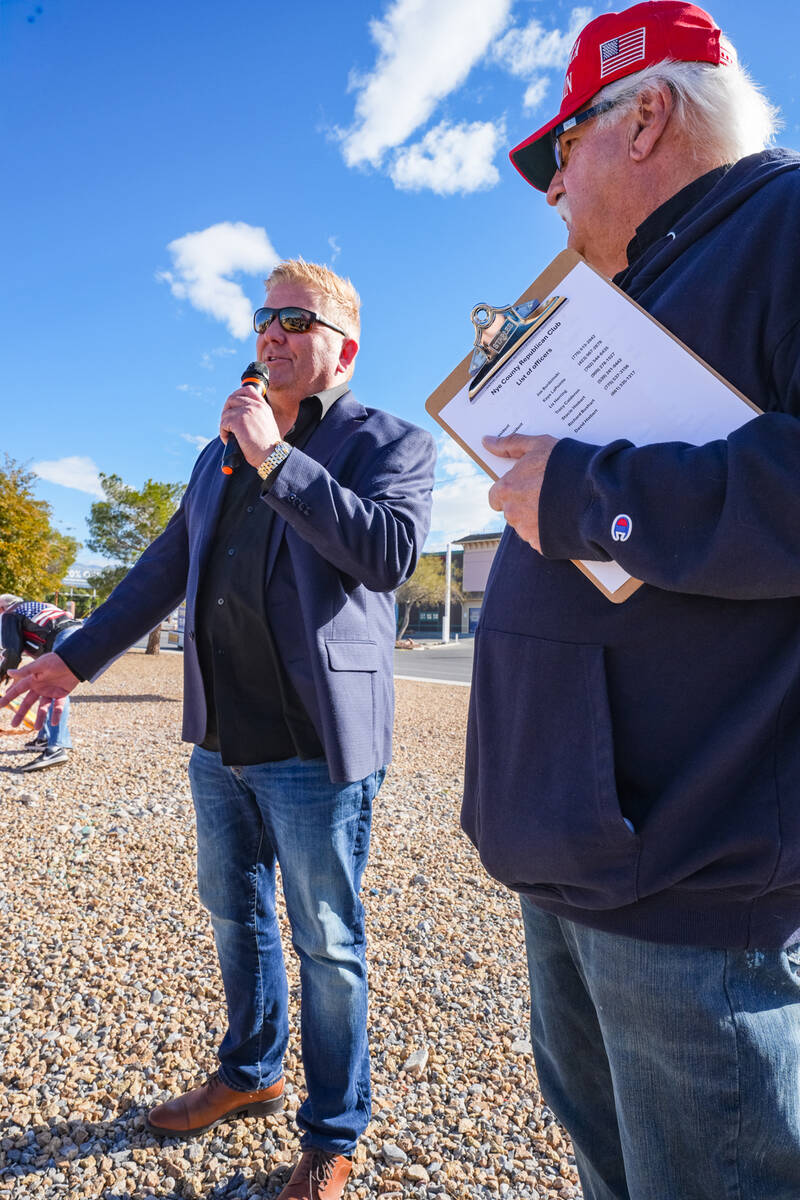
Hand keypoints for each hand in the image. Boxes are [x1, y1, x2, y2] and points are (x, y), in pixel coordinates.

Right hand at [0, 653, 79, 730]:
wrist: (75, 660)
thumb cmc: (57, 660)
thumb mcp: (40, 664)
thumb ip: (25, 671)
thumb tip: (8, 672)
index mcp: (32, 679)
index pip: (17, 690)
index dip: (8, 697)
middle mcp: (40, 687)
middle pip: (28, 702)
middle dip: (20, 713)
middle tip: (13, 724)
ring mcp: (50, 691)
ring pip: (43, 707)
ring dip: (40, 717)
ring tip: (37, 728)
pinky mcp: (61, 694)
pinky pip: (58, 706)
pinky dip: (56, 714)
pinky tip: (54, 723)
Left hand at [220, 386, 282, 467]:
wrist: (272, 455)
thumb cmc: (268, 446)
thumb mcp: (265, 424)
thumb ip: (255, 415)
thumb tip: (238, 415)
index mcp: (263, 406)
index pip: (247, 390)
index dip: (236, 395)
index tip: (233, 406)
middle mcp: (255, 406)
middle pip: (232, 399)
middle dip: (226, 411)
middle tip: (227, 424)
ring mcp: (246, 412)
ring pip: (226, 413)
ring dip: (224, 426)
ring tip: (231, 436)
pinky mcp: (238, 421)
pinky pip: (223, 423)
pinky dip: (223, 433)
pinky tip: (230, 440)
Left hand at [484, 433, 558, 551]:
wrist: (597, 494)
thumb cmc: (566, 464)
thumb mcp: (539, 445)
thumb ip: (509, 444)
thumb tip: (486, 441)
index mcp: (507, 490)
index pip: (495, 497)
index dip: (510, 491)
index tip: (525, 487)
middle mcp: (512, 513)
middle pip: (512, 512)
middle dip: (525, 504)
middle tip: (547, 494)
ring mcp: (527, 532)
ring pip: (525, 526)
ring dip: (536, 519)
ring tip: (558, 506)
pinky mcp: (542, 545)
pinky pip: (540, 539)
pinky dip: (548, 532)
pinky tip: (563, 519)